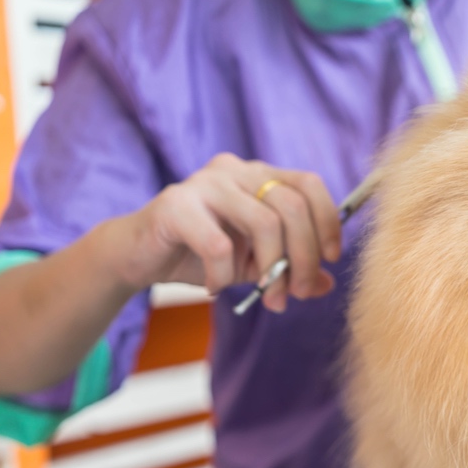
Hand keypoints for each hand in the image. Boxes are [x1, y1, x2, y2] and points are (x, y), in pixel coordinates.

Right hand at [107, 153, 341, 311]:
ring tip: (266, 297)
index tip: (330, 260)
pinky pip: (219, 246)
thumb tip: (329, 284)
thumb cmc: (199, 255)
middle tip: (295, 295)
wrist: (137, 256)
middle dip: (303, 258)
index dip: (327, 223)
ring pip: (264, 224)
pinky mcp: (175, 205)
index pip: (309, 185)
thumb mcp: (253, 264)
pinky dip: (224, 275)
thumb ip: (290, 268)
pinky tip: (215, 286)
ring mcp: (205, 183)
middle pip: (292, 207)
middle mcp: (235, 170)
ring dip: (271, 271)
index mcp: (259, 175)